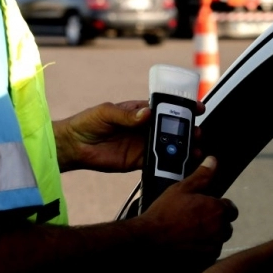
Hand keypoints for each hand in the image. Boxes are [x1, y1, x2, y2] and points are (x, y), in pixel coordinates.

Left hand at [54, 100, 204, 172]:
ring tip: (195, 150)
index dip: (182, 108)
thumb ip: (127, 115)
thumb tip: (146, 113)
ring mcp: (142, 145)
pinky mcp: (137, 161)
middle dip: (188, 130)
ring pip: (168, 146)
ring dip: (183, 147)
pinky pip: (157, 162)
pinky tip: (180, 164)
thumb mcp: (106, 113)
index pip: (165, 108)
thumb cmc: (87, 122)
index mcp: (139, 111)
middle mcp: (144, 128)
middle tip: (198, 133)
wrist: (74, 146)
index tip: (197, 108)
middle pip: (171, 128)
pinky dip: (169, 163)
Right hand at [139, 157, 237, 272]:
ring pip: (218, 240)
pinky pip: (210, 254)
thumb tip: (214, 160)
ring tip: (189, 233)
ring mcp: (213, 248)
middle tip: (195, 220)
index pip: (230, 208)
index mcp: (218, 210)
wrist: (149, 240)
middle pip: (226, 225)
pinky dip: (203, 250)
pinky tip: (188, 245)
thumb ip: (202, 176)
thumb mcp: (182, 189)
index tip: (203, 207)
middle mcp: (220, 230)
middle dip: (215, 222)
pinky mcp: (205, 261)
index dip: (217, 206)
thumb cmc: (165, 212)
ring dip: (210, 237)